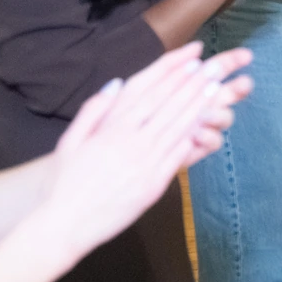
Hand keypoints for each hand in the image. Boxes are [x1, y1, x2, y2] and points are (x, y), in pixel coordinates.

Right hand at [35, 44, 254, 261]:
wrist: (64, 224)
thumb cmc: (64, 183)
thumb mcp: (70, 141)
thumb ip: (94, 111)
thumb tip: (116, 84)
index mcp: (112, 130)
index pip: (150, 93)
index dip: (173, 73)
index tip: (192, 57)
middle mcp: (131, 143)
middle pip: (169, 106)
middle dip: (194, 84)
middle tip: (214, 66)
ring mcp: (145, 164)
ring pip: (178, 128)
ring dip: (199, 106)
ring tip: (216, 88)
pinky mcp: (153, 185)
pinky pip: (177, 156)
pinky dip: (192, 138)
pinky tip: (206, 124)